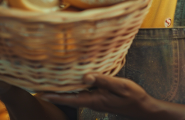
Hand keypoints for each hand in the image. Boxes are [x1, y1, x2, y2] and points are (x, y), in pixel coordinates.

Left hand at [39, 74, 154, 118]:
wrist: (143, 107)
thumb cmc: (133, 97)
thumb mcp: (120, 87)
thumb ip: (103, 81)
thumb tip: (85, 76)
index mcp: (95, 99)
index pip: (71, 98)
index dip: (55, 96)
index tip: (41, 93)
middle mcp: (93, 101)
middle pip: (70, 97)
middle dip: (56, 92)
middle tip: (40, 85)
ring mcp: (97, 100)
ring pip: (77, 94)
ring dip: (65, 89)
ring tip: (52, 81)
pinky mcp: (101, 98)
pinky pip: (85, 92)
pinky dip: (76, 87)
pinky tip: (74, 81)